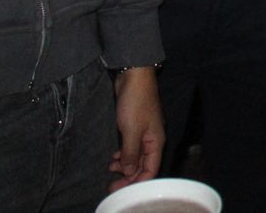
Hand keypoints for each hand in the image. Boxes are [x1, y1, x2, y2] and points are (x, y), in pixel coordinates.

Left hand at [107, 66, 162, 189]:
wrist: (134, 77)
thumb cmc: (135, 103)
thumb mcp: (131, 131)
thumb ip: (131, 153)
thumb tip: (129, 172)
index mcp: (156, 141)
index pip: (151, 169)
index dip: (138, 182)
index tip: (121, 188)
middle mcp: (152, 139)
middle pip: (144, 165)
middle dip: (129, 176)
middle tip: (111, 185)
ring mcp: (144, 133)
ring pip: (136, 156)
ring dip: (125, 165)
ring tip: (110, 168)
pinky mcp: (135, 126)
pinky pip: (131, 147)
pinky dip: (123, 154)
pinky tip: (113, 157)